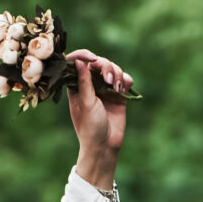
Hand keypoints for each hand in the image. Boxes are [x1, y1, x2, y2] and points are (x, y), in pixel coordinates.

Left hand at [64, 50, 132, 176]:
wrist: (105, 145)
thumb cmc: (90, 127)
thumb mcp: (86, 103)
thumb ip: (83, 81)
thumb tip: (77, 61)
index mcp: (77, 86)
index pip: (77, 62)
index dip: (84, 56)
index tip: (92, 59)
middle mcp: (90, 85)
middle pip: (98, 62)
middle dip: (105, 66)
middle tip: (107, 79)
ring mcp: (105, 89)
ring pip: (112, 69)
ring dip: (117, 74)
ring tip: (117, 88)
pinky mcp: (118, 94)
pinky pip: (124, 79)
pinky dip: (125, 80)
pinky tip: (123, 90)